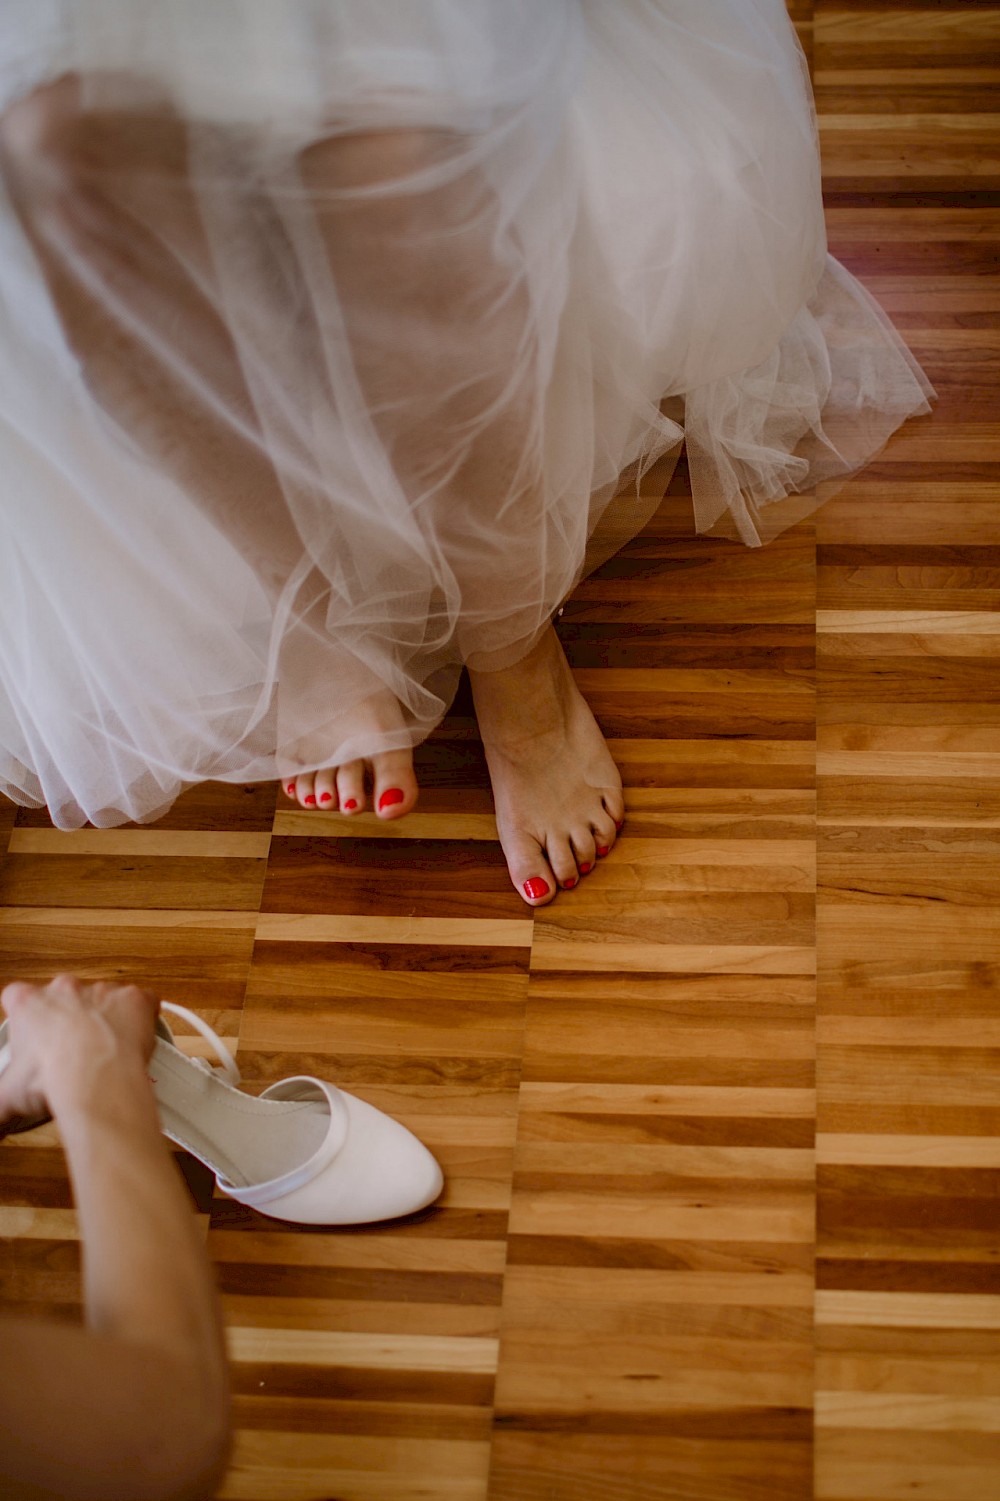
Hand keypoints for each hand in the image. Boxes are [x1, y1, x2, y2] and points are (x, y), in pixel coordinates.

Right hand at [0, 975, 159, 1128]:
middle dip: (67, 1020)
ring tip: (103, 1053)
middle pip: (64, 997)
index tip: (30, 1033)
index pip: (16, 998)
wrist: (96, 1077)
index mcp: (29, 1004)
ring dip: (104, 1020)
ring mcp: (102, 992)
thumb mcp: (7, 1097)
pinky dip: (139, 1018)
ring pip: (103, 999)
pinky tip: (134, 1040)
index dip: (25, 1018)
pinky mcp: (134, 999)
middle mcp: (66, 990)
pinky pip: (140, 1002)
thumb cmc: (52, 1076)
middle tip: (69, 1052)